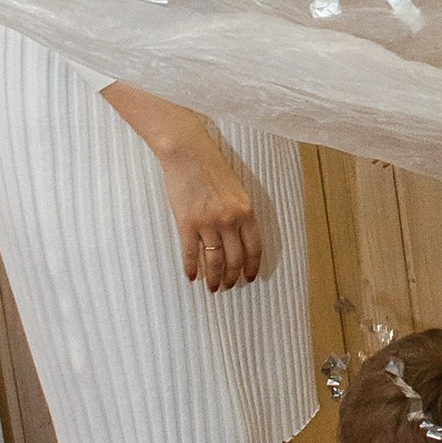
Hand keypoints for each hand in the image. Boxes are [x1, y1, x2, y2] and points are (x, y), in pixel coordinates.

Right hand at [156, 132, 263, 291]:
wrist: (189, 154)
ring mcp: (208, 223)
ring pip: (214, 260)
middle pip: (235, 259)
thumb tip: (240, 237)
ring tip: (212, 288)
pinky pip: (191, 252)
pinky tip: (191, 277)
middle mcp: (230, 221)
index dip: (252, 266)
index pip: (254, 248)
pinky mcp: (187, 223)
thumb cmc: (213, 169)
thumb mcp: (237, 191)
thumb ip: (240, 214)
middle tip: (227, 286)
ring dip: (214, 278)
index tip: (249, 278)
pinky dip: (191, 267)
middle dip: (232, 277)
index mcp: (246, 212)